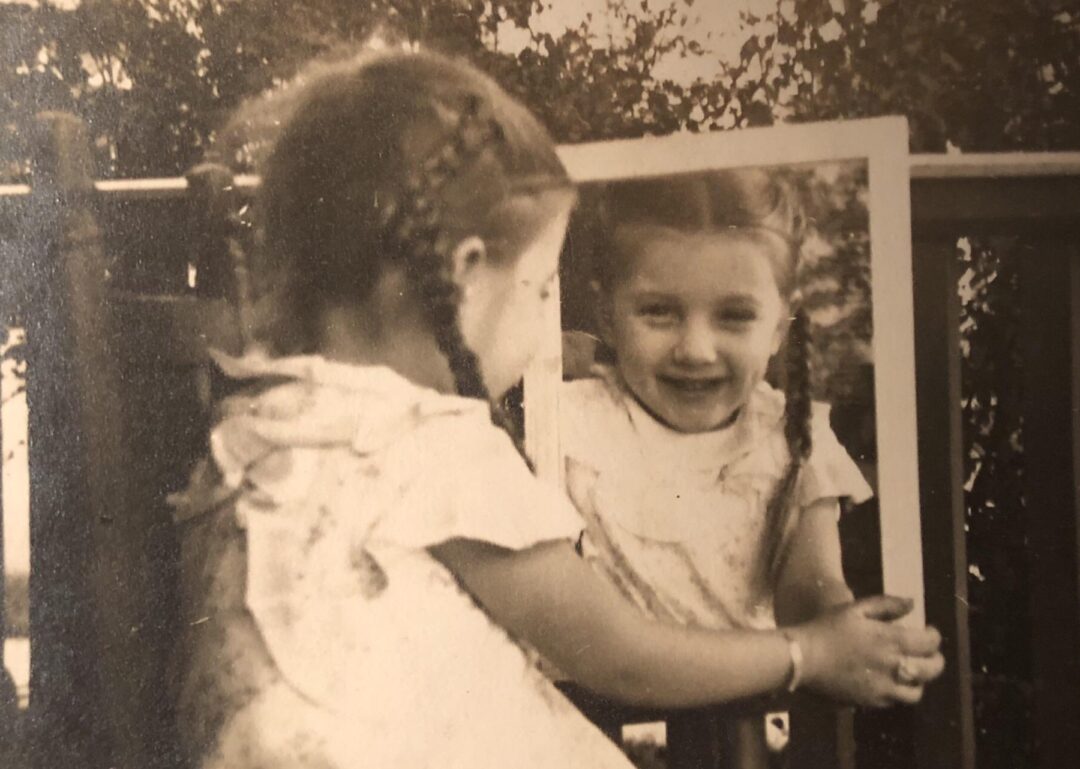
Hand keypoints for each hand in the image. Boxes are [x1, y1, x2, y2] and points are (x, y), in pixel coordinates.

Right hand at [788, 595, 944, 707]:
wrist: (803, 659)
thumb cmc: (828, 628)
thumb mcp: (855, 609)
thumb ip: (887, 604)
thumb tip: (912, 603)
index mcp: (893, 641)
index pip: (930, 643)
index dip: (935, 636)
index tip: (929, 631)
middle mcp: (895, 667)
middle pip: (932, 670)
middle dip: (936, 660)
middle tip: (928, 654)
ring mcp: (884, 688)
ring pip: (917, 691)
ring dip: (918, 680)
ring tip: (910, 671)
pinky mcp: (872, 702)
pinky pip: (895, 701)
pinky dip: (897, 691)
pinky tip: (887, 681)